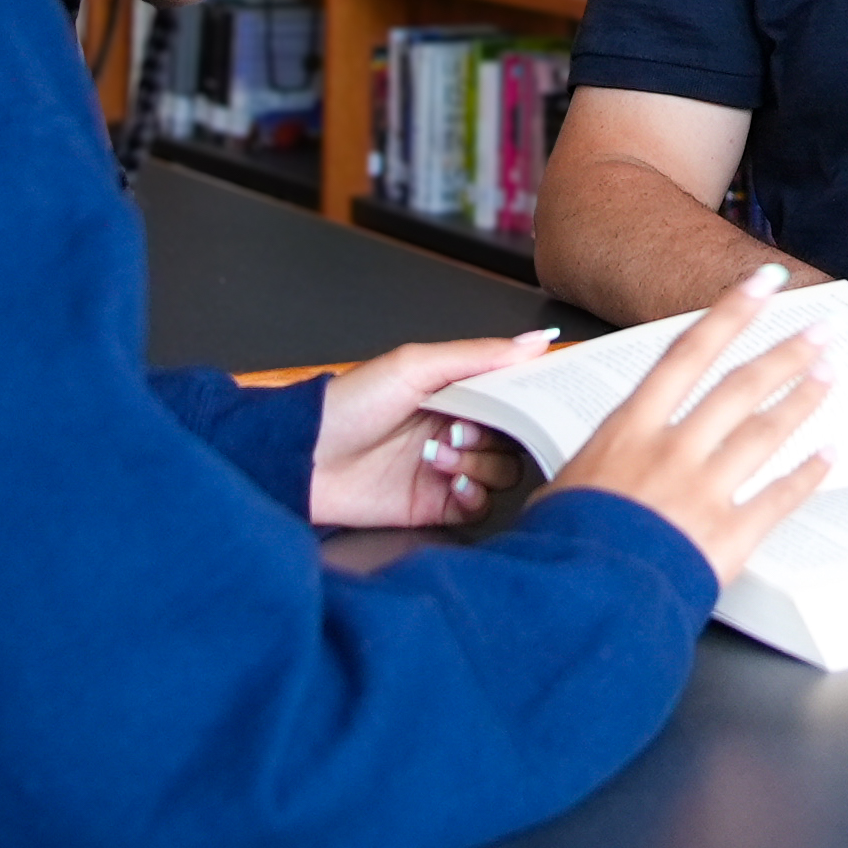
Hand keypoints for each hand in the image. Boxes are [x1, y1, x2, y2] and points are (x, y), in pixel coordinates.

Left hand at [308, 329, 556, 528]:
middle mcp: (457, 428)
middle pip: (514, 437)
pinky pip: (480, 506)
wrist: (304, 458)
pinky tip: (452, 482)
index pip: (513, 394)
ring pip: (502, 471)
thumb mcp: (414, 366)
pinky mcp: (437, 505)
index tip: (543, 401)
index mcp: (455, 390)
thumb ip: (479, 356)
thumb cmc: (349, 404)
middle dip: (498, 434)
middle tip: (462, 428)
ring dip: (480, 463)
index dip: (531, 398)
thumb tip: (536, 341)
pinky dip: (476, 494)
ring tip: (439, 457)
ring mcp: (449, 467)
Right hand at [554, 264, 837, 581]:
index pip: (688, 353)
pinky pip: (780, 498)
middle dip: (786, 352)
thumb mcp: (566, 483)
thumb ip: (602, 459)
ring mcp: (703, 491)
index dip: (730, 313)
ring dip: (802, 400)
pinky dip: (809, 473)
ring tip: (830, 376)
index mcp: (628, 430)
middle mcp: (671, 451)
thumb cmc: (559, 547)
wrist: (574, 603)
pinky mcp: (727, 537)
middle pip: (740, 387)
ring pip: (765, 432)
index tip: (762, 285)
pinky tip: (830, 454)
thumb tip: (610, 455)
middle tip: (822, 329)